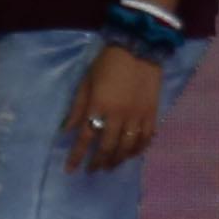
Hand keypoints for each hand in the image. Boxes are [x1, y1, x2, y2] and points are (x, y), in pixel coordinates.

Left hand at [67, 42, 167, 173]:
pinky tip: (132, 154)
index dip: (76, 156)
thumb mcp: (86, 82)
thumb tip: (65, 130)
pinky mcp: (152, 114)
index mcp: (99, 107)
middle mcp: (118, 116)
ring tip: (111, 165)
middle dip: (98, 162)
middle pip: (107, 147)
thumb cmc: (107, 64)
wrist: (140, 49)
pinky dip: (139, 149)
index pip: (85, 138)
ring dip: (117, 160)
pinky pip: (146, 138)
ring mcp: (138, 116)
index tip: (70, 169)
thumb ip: (77, 108)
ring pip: (127, 147)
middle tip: (93, 170)